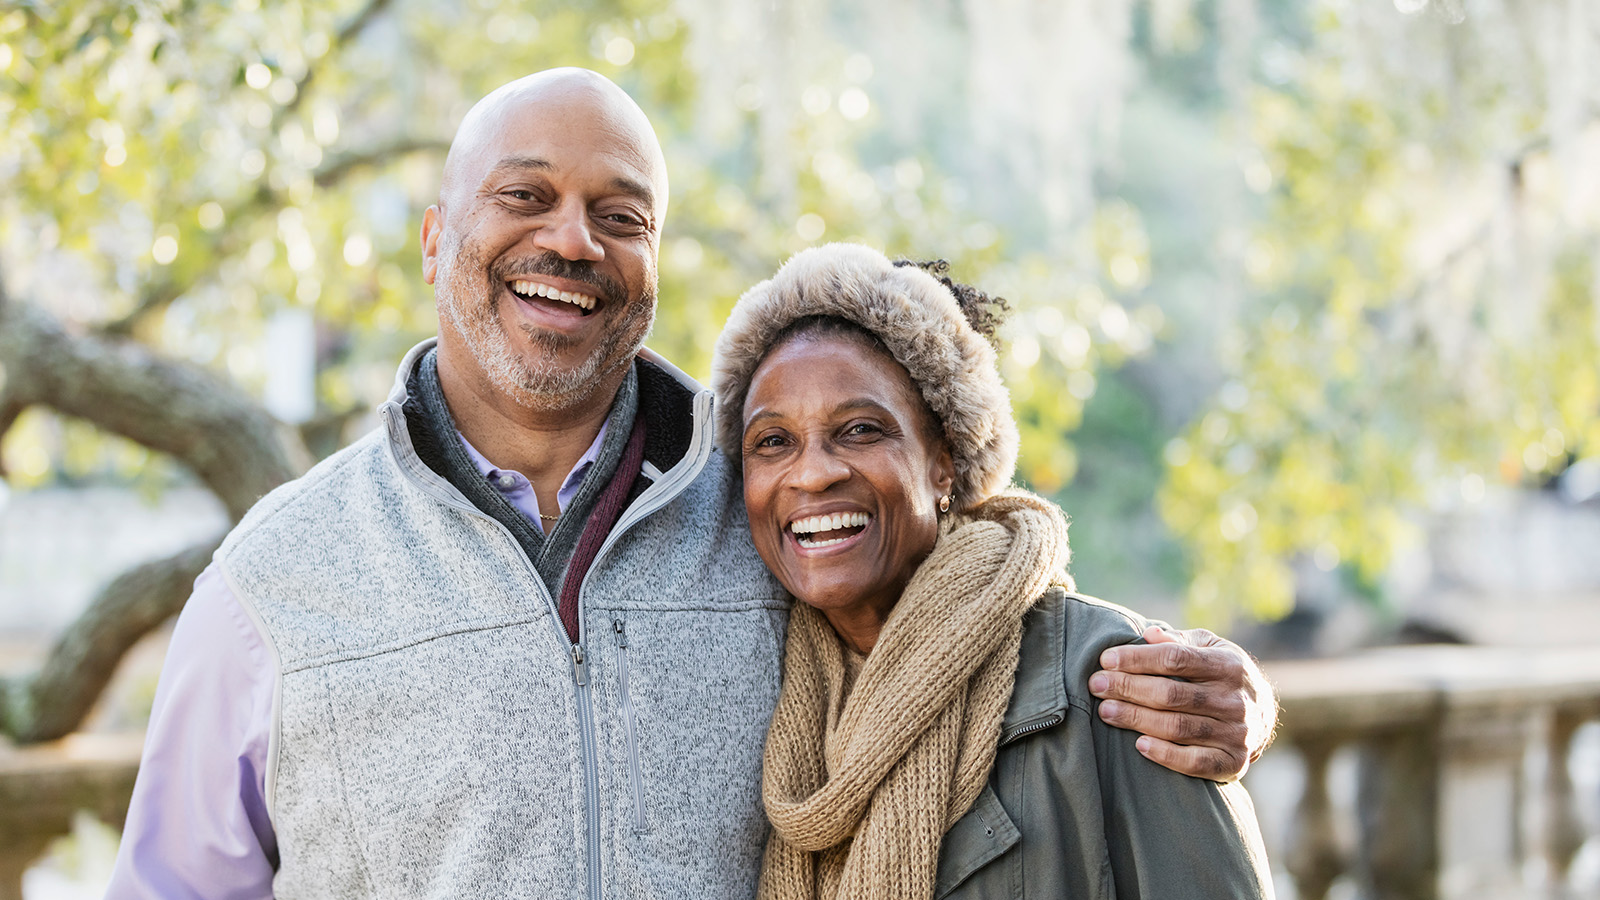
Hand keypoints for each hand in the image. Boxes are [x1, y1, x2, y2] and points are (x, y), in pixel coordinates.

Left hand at [1088, 625, 1277, 781]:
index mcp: (1228, 665)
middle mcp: (1235, 700)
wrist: (1263, 716)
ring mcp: (1236, 733)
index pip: (1176, 658)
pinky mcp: (1233, 762)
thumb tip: (1150, 634)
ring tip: (1105, 711)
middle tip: (1096, 685)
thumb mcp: (1209, 648)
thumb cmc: (1221, 674)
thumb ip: (1180, 640)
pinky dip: (1166, 755)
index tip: (1105, 660)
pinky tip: (1139, 744)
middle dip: (1128, 688)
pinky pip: (1195, 762)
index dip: (1137, 659)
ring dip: (1136, 719)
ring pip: (1178, 727)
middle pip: (1172, 694)